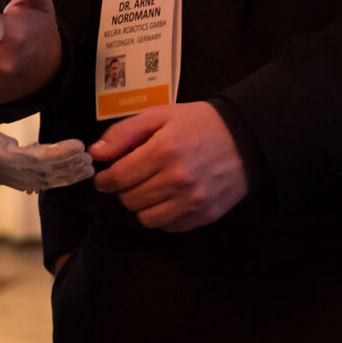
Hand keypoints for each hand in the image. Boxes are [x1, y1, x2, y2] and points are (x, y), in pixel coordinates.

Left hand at [90, 102, 246, 231]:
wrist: (246, 139)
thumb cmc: (199, 124)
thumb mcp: (160, 115)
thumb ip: (124, 132)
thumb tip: (96, 152)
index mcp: (164, 150)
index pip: (120, 177)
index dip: (105, 180)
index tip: (105, 178)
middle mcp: (178, 179)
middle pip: (130, 200)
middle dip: (124, 190)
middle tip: (132, 178)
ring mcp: (193, 201)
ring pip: (147, 219)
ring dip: (142, 205)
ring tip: (150, 188)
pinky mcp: (205, 215)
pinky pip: (169, 227)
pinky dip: (163, 215)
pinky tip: (169, 198)